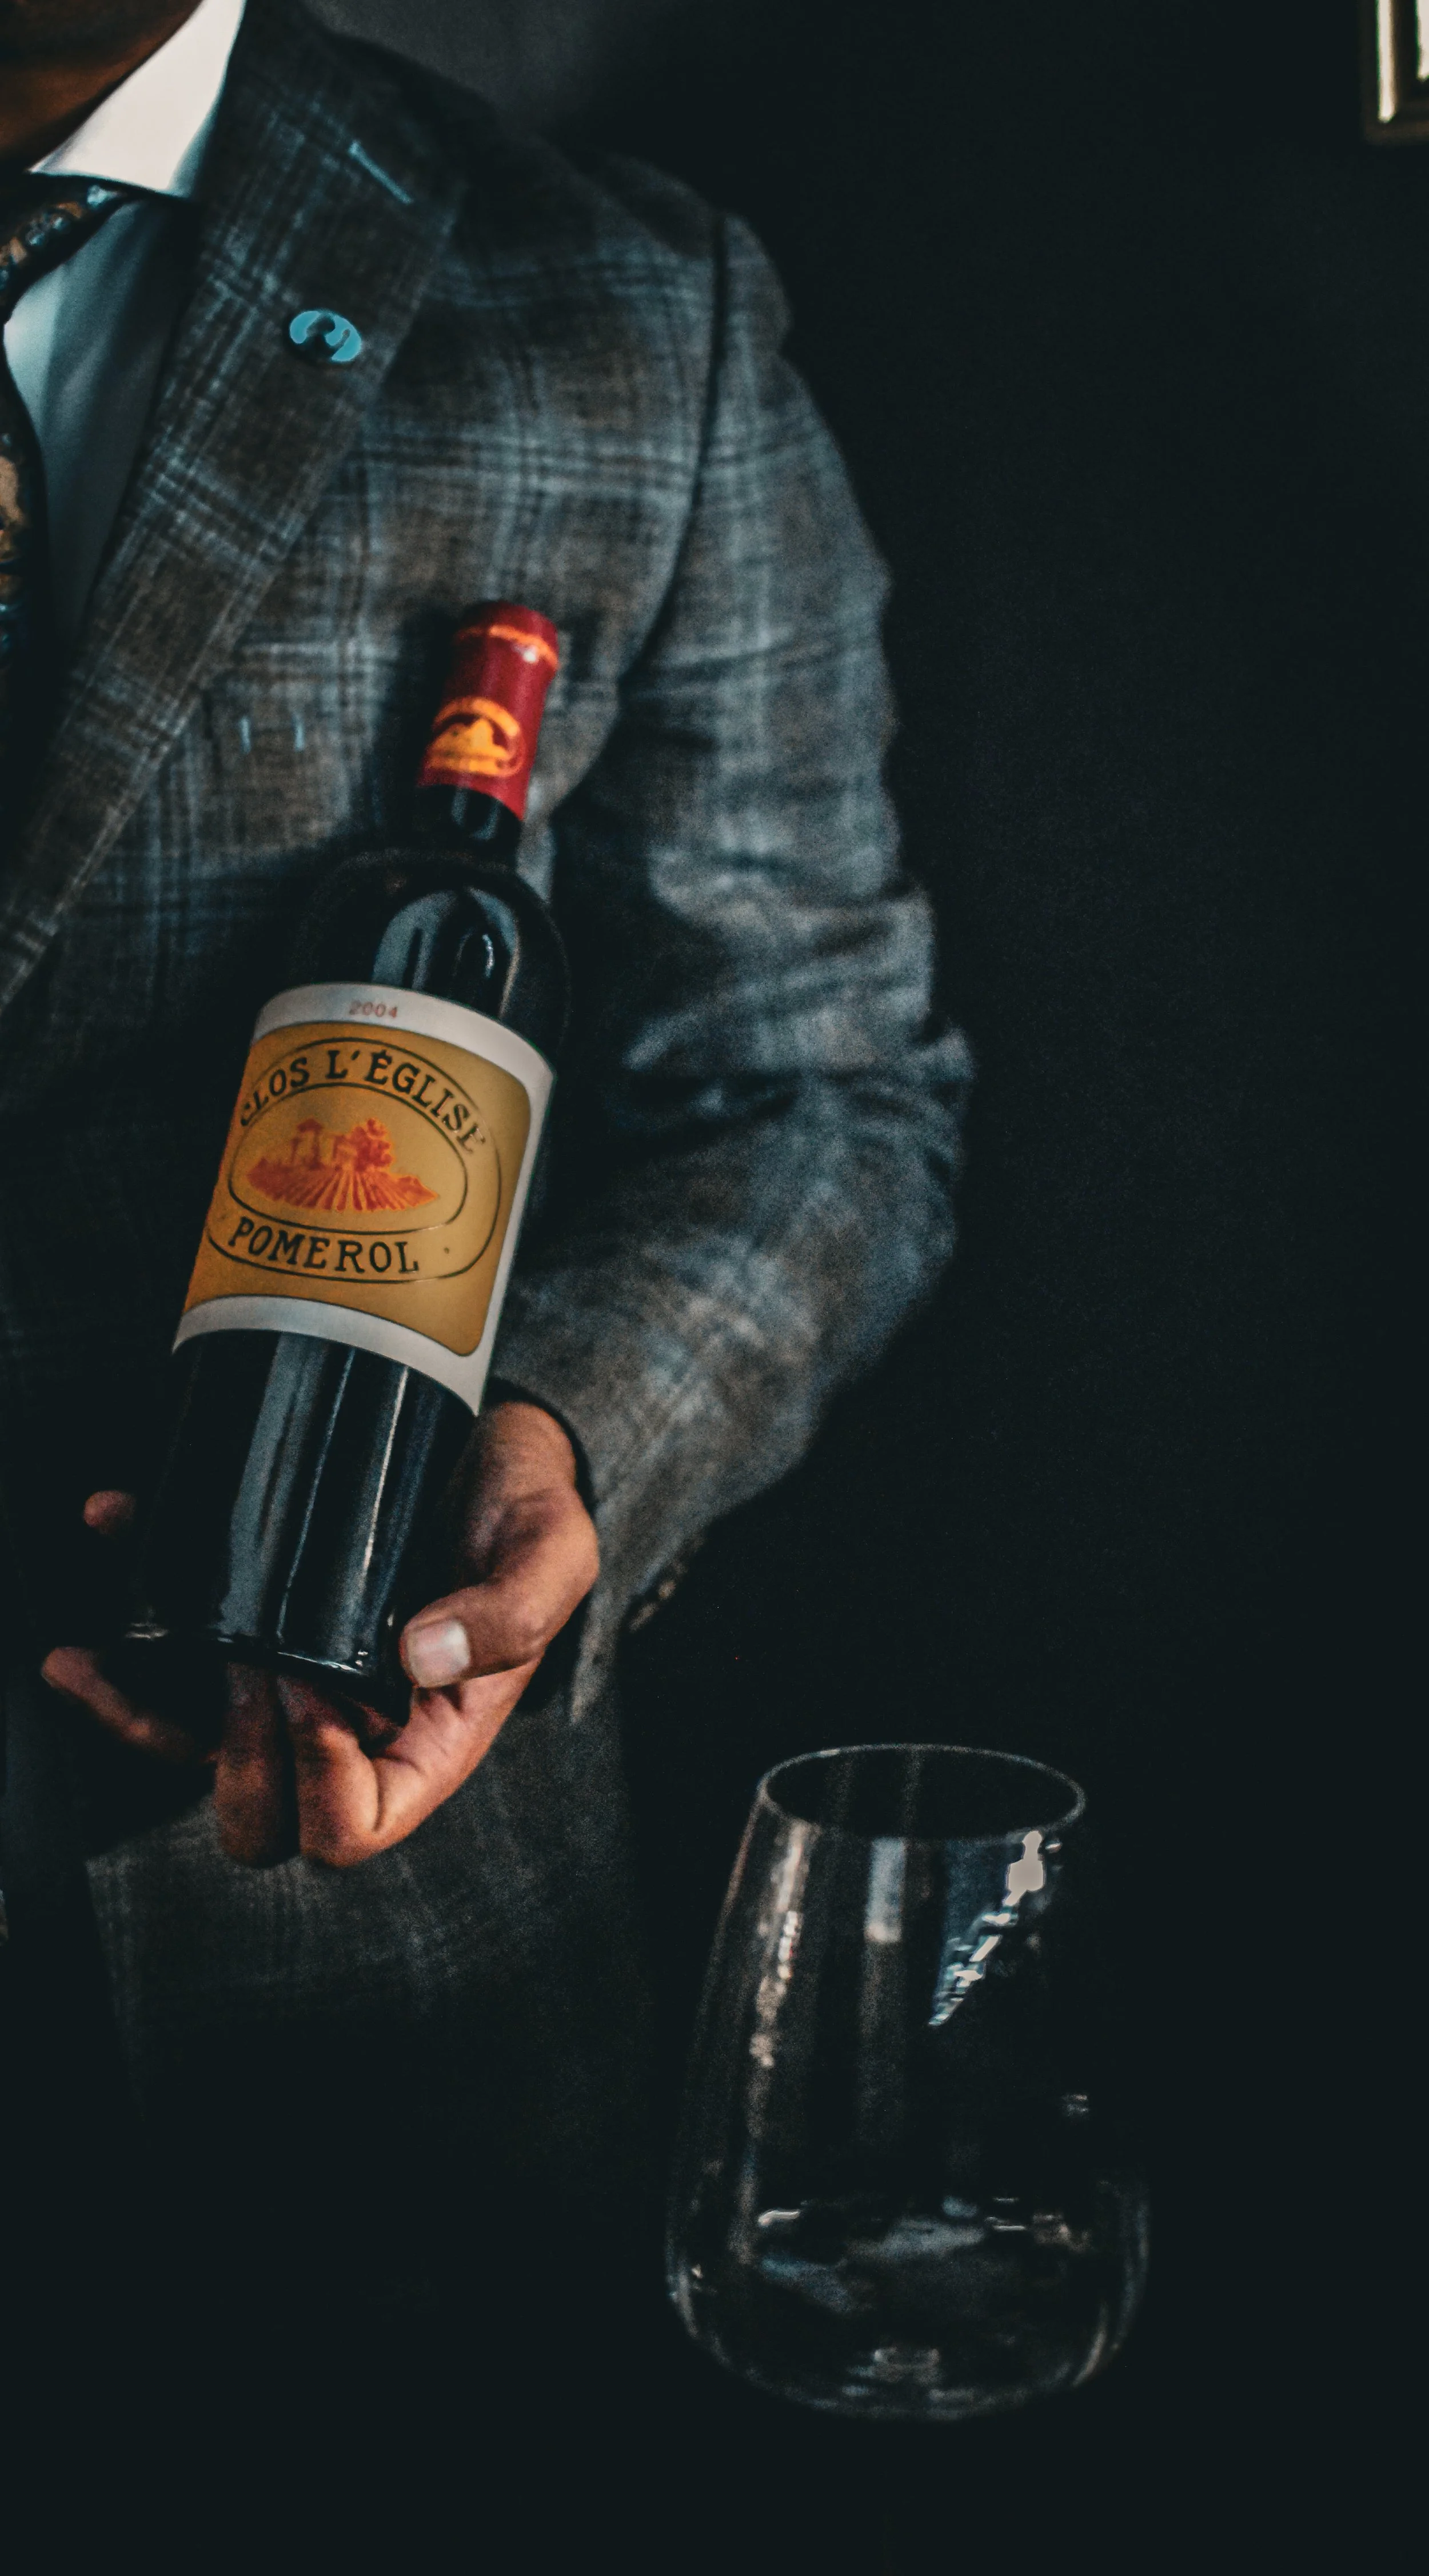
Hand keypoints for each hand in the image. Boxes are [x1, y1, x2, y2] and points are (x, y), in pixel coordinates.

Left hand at [41, 1401, 597, 1869]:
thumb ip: (510, 1613)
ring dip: (135, 1711)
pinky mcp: (253, 1629)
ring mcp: (293, 1687)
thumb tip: (422, 1655)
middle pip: (260, 1819)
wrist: (492, 1443)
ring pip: (190, 1751)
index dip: (319, 1775)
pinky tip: (118, 1527)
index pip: (355, 1825)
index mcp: (428, 1741)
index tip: (313, 1680)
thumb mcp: (552, 1553)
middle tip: (246, 1660)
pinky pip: (170, 1660)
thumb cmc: (528, 1510)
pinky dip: (127, 1616)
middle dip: (234, 1757)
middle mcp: (351, 1732)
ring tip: (98, 1655)